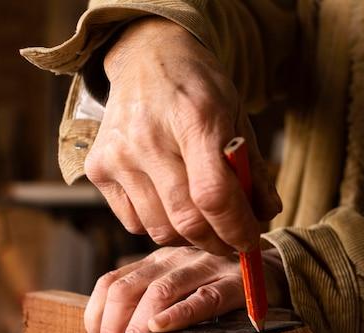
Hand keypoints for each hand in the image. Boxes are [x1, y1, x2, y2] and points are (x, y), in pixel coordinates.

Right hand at [83, 17, 281, 254]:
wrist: (147, 58)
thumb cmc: (198, 89)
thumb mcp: (236, 116)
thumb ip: (253, 167)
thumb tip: (266, 214)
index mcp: (194, 117)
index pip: (213, 194)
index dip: (236, 228)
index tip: (251, 241)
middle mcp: (148, 137)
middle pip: (186, 220)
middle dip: (217, 242)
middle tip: (233, 242)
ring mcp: (118, 155)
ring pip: (159, 229)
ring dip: (189, 237)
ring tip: (204, 222)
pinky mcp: (97, 169)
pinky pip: (134, 222)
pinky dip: (159, 226)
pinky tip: (171, 206)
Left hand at [83, 246, 288, 332]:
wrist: (270, 274)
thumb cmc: (218, 287)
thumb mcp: (178, 287)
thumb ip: (149, 301)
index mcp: (159, 259)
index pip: (112, 282)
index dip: (97, 316)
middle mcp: (177, 257)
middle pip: (128, 288)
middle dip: (115, 328)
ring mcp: (206, 266)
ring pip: (160, 291)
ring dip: (140, 328)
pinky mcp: (236, 283)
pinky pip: (204, 299)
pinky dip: (179, 315)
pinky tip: (163, 329)